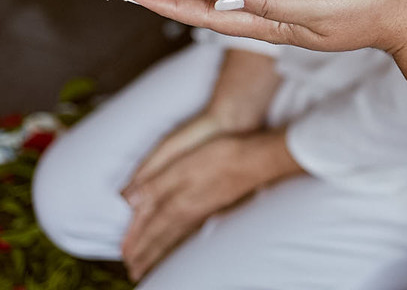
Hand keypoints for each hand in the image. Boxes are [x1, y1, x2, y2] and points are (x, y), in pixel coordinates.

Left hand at [120, 129, 300, 280]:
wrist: (259, 159)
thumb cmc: (222, 157)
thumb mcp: (181, 165)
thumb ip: (154, 185)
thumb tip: (128, 200)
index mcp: (178, 204)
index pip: (151, 229)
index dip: (136, 243)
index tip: (125, 256)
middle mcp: (190, 212)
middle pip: (163, 239)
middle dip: (147, 255)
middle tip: (135, 271)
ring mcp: (206, 211)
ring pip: (178, 238)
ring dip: (163, 253)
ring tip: (152, 265)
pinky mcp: (218, 206)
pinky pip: (193, 232)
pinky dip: (182, 242)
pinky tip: (184, 242)